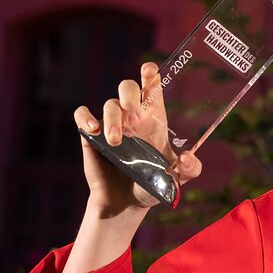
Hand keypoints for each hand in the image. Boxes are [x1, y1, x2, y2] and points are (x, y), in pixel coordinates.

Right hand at [73, 62, 201, 211]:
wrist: (127, 203)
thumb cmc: (153, 185)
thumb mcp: (177, 180)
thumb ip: (190, 169)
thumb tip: (188, 158)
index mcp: (154, 120)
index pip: (152, 89)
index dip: (150, 76)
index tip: (149, 69)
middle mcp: (131, 117)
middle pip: (128, 87)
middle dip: (130, 94)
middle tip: (134, 113)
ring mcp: (111, 124)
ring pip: (109, 104)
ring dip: (113, 119)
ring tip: (116, 141)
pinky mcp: (91, 136)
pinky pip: (82, 115)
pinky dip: (85, 117)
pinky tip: (93, 129)